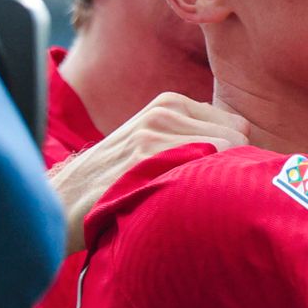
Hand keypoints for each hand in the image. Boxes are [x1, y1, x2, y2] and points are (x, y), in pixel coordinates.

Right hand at [50, 94, 249, 253]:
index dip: (233, 155)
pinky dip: (200, 192)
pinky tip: (177, 204)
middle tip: (202, 191)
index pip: (237, 125)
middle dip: (228, 167)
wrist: (64, 200)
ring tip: (185, 198)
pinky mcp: (146, 160)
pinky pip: (202, 173)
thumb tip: (243, 133)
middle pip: (238, 140)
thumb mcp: (151, 139)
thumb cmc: (118, 177)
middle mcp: (165, 113)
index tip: (214, 175)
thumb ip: (193, 131)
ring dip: (215, 182)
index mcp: (170, 103)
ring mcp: (155, 135)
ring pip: (224, 157)